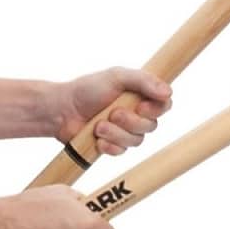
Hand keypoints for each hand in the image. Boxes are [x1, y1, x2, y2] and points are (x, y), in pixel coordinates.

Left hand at [51, 67, 171, 154]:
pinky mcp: (113, 145)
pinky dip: (109, 145)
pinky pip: (122, 152)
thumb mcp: (117, 76)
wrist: (61, 110)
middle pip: (151, 126)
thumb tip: (168, 92)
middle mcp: (136, 113)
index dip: (156, 109)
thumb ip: (143, 81)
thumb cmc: (88, 89)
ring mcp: (125, 130)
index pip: (164, 105)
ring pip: (137, 140)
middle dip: (130, 121)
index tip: (140, 106)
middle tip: (112, 113)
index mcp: (141, 95)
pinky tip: (98, 139)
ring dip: (116, 133)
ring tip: (98, 126)